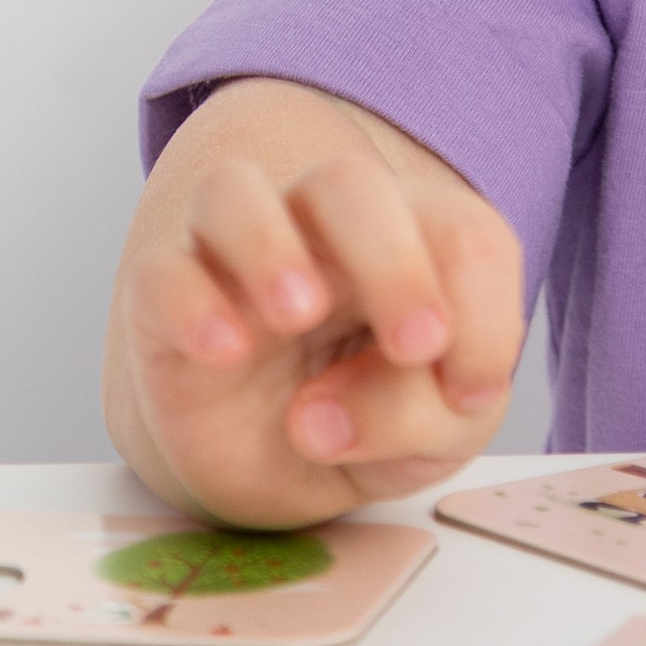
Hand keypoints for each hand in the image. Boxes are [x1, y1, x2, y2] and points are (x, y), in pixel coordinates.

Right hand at [104, 78, 526, 525]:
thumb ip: (420, 416)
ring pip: (234, 190)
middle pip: (347, 183)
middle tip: (416, 344)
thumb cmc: (375, 416)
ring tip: (300, 315)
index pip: (463, 231)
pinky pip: (162, 272)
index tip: (472, 391)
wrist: (276, 463)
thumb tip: (326, 414)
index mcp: (413, 239)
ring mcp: (234, 257)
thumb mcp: (435, 438)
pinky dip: (191, 303)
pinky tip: (226, 351)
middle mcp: (320, 228)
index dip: (483, 308)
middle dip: (391, 260)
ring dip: (270, 245)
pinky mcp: (165, 303)